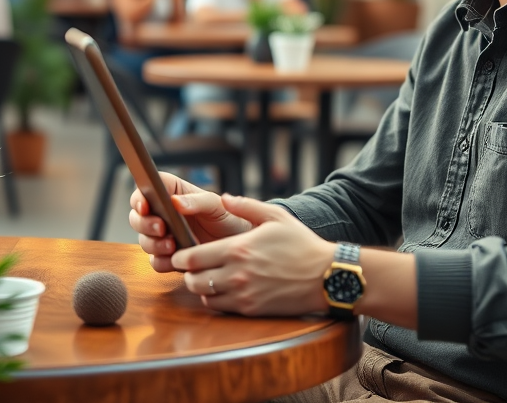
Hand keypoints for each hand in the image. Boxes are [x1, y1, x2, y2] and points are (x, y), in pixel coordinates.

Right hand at [129, 172, 252, 272]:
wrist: (236, 243)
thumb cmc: (227, 217)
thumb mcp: (216, 205)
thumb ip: (197, 201)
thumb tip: (175, 202)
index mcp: (172, 193)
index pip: (145, 190)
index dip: (139, 197)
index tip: (144, 206)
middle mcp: (163, 214)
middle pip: (137, 217)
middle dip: (144, 224)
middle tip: (161, 228)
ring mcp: (163, 236)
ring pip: (144, 240)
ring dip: (154, 244)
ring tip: (172, 245)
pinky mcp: (168, 256)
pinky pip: (155, 261)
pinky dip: (162, 261)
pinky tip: (175, 259)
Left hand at [173, 194, 334, 316]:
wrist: (326, 276)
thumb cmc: (302, 243)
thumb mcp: (276, 216)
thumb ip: (246, 205)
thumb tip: (223, 198)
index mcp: (238, 248)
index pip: (191, 257)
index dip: (180, 255)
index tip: (181, 252)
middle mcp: (236, 274)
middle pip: (192, 280)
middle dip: (187, 272)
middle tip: (191, 266)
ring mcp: (243, 295)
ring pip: (203, 296)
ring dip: (201, 287)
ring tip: (208, 277)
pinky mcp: (251, 309)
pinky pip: (220, 308)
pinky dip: (215, 300)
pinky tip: (224, 289)